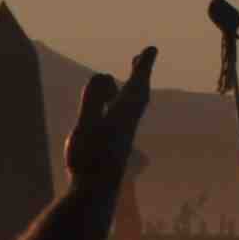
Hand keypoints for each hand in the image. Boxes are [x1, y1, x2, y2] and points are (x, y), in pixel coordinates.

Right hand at [62, 48, 159, 210]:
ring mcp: (121, 134)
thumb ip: (93, 100)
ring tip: (122, 79)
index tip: (152, 49)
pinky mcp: (114, 143)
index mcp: (123, 115)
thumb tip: (103, 75)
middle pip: (138, 93)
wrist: (96, 191)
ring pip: (130, 105)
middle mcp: (126, 122)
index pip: (136, 85)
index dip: (143, 66)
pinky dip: (118, 103)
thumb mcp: (87, 125)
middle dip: (140, 74)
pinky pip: (121, 116)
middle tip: (143, 57)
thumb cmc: (89, 158)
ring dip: (129, 88)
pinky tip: (109, 108)